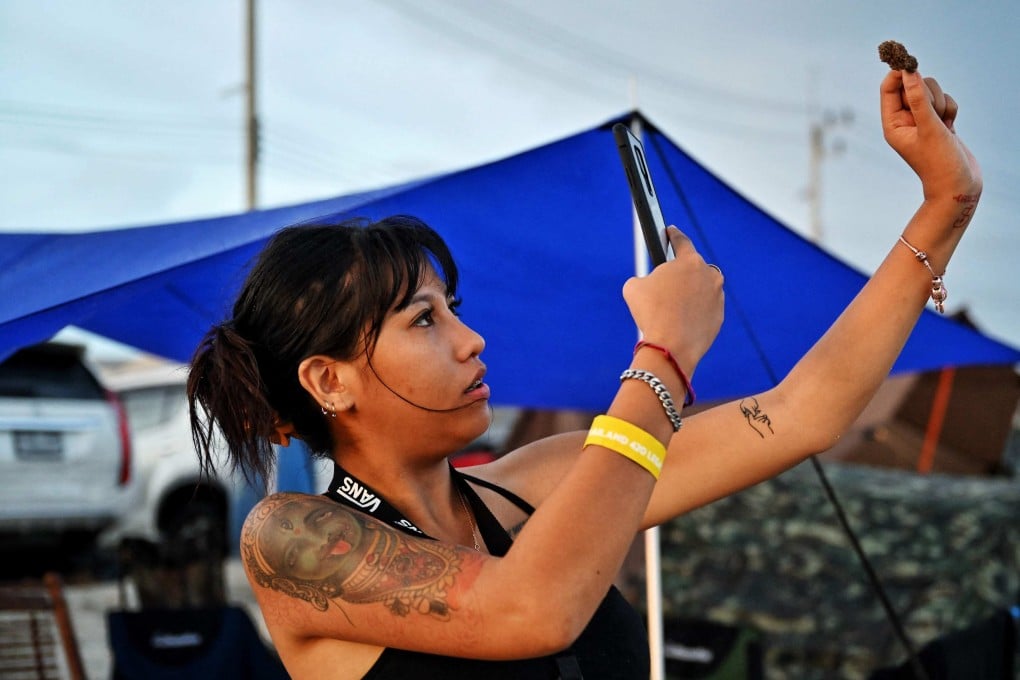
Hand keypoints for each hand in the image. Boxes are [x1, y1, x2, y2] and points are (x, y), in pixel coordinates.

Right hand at [622, 227, 723, 374]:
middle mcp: (709, 275)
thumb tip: (647, 283)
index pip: (681, 241)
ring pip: (701, 288)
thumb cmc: (651, 313)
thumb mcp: (634, 287)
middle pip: (693, 266)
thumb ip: (643, 277)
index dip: (673, 235)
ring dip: (689, 292)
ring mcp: (717, 296)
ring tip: (671, 306)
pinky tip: (680, 320)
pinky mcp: (719, 316)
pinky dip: (695, 311)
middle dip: (680, 272)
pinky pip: (705, 308)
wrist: (670, 347)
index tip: (670, 231)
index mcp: (689, 261)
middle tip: (665, 282)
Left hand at [880, 69, 981, 203]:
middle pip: (912, 85)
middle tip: (933, 114)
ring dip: (941, 102)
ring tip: (943, 124)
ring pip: (930, 91)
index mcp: (892, 124)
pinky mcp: (938, 121)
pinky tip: (951, 126)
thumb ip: (918, 99)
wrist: (958, 185)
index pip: (888, 88)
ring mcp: (921, 120)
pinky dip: (950, 109)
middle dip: (927, 93)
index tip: (910, 62)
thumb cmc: (939, 162)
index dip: (899, 73)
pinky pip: (944, 101)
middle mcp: (904, 121)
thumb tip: (908, 72)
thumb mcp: (928, 127)